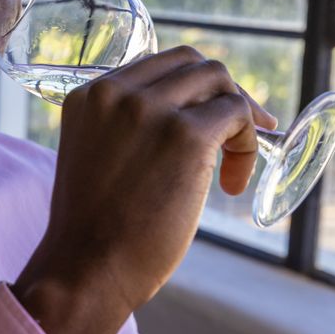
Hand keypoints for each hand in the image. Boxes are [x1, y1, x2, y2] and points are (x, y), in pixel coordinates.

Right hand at [12, 46, 276, 333]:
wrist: (86, 270)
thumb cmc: (93, 233)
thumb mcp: (95, 158)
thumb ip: (124, 129)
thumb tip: (184, 120)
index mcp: (90, 95)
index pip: (157, 66)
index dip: (192, 89)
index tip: (209, 120)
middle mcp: (117, 92)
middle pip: (192, 63)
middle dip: (222, 93)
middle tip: (238, 135)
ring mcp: (151, 110)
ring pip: (219, 81)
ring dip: (239, 118)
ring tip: (234, 167)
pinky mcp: (187, 136)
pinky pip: (237, 114)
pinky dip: (247, 144)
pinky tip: (232, 184)